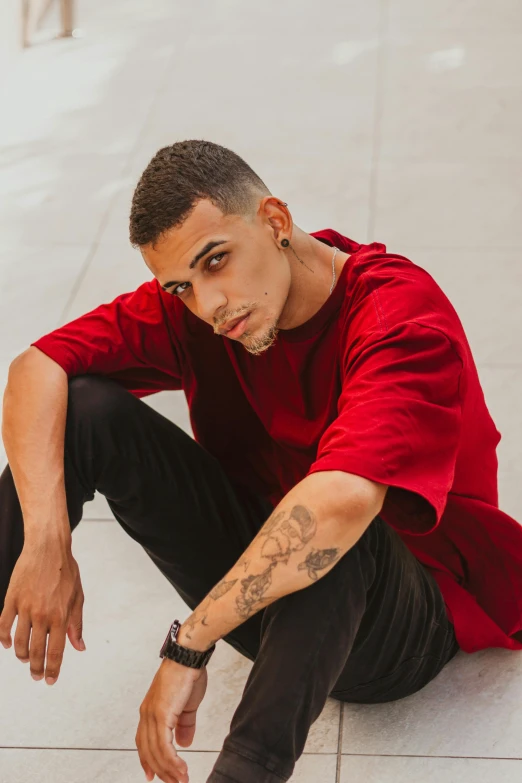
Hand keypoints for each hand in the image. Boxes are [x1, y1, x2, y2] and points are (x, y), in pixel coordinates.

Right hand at [0, 541, 84, 683]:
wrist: (48, 548)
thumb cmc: (66, 571)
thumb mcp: (78, 597)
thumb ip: (76, 624)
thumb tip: (79, 647)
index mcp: (61, 615)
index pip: (56, 651)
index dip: (53, 669)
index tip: (50, 680)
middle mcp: (42, 614)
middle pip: (37, 651)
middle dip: (36, 668)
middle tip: (36, 676)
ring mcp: (25, 608)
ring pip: (20, 641)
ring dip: (22, 655)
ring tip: (25, 660)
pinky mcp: (12, 599)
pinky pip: (4, 625)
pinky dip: (5, 638)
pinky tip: (8, 645)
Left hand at [136, 658, 207, 782]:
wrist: (188, 658)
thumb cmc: (187, 674)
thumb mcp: (187, 705)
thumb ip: (185, 725)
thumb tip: (184, 743)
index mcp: (150, 711)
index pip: (144, 742)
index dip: (148, 760)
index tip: (152, 775)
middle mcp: (147, 714)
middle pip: (149, 751)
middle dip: (162, 770)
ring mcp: (152, 715)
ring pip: (156, 752)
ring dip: (169, 769)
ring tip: (181, 779)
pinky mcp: (161, 714)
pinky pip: (164, 745)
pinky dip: (172, 760)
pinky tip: (180, 768)